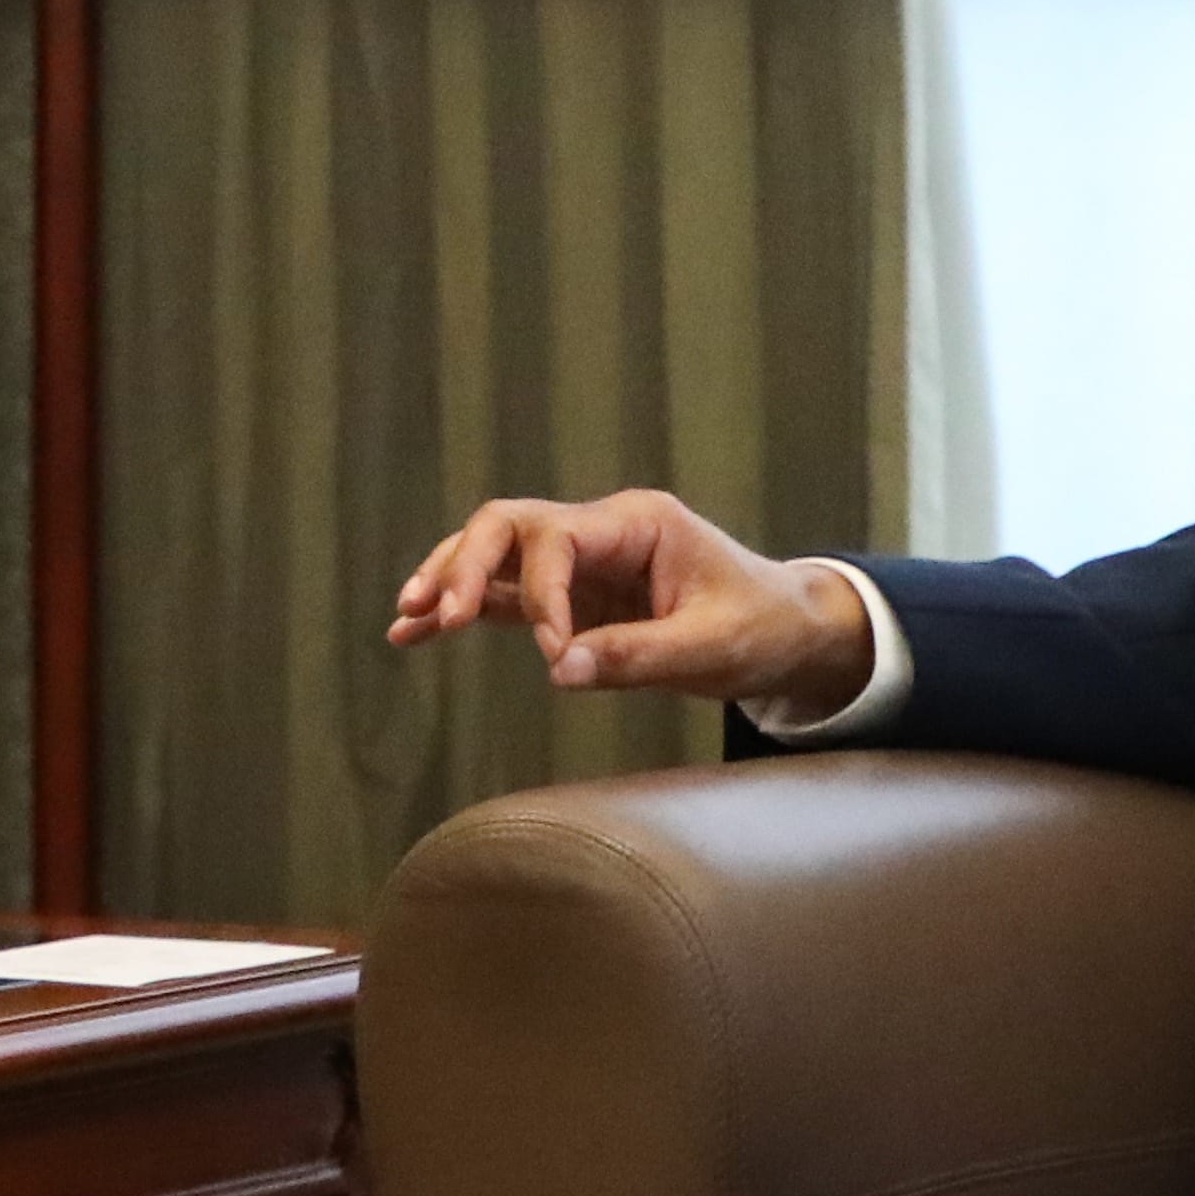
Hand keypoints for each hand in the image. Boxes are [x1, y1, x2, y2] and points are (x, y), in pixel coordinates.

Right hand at [381, 488, 870, 710]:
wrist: (788, 630)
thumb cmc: (760, 628)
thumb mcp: (711, 648)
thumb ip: (636, 657)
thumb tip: (559, 671)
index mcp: (639, 524)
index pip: (560, 539)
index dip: (545, 595)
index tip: (557, 654)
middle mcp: (603, 531)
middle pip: (510, 524)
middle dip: (468, 565)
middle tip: (441, 615)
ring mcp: (583, 561)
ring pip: (496, 552)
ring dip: (451, 580)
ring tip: (406, 621)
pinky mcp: (574, 596)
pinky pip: (507, 595)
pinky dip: (463, 610)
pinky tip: (415, 633)